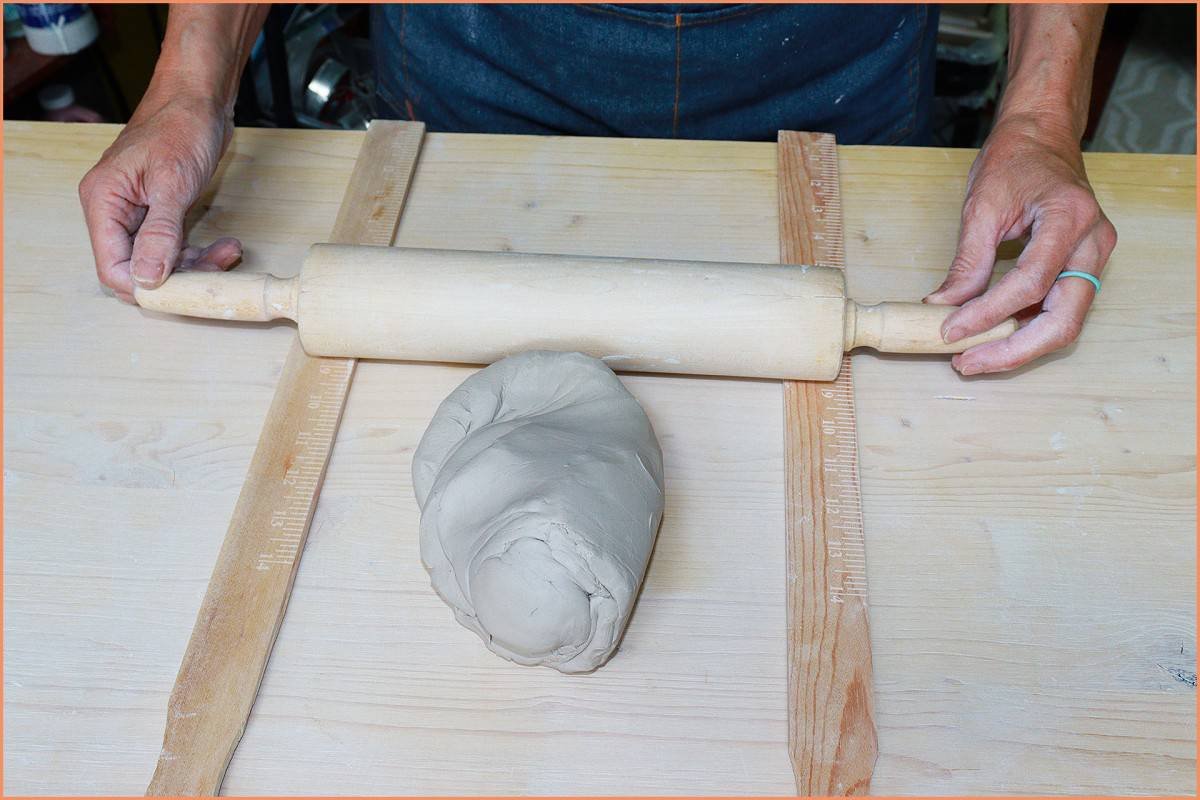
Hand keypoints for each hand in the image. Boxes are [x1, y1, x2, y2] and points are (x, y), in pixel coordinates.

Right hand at [78, 86, 242, 302]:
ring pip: (160, 260)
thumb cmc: (182, 125)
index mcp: (104, 201)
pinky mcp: (160, 211)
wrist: (199, 97)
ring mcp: (137, 212)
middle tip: (217, 268)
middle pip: (137, 267)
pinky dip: (199, 252)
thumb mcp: (173, 182)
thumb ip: (160, 233)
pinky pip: (174, 246)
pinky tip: (226, 245)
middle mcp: (114, 210)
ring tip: (228, 251)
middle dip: (178, 276)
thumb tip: (146, 278)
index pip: (112, 266)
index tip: (184, 290)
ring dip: (195, 265)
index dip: (145, 286)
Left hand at [924, 112, 1116, 374]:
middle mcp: (1093, 243)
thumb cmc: (1015, 160)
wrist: (1043, 137)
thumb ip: (968, 261)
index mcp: (1069, 218)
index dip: (989, 313)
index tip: (950, 331)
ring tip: (973, 357)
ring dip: (1019, 347)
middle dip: (1013, 350)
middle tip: (967, 362)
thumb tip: (943, 305)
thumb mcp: (981, 206)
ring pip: (1065, 322)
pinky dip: (1025, 329)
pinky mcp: (1084, 267)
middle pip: (1064, 319)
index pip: (1031, 282)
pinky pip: (1058, 310)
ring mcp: (1095, 257)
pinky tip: (990, 338)